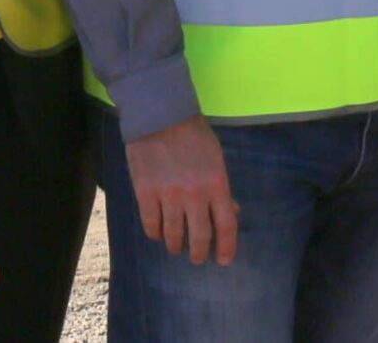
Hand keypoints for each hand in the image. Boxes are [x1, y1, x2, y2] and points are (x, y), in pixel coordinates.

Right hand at [124, 116, 237, 265]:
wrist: (161, 116)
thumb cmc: (194, 136)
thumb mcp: (217, 159)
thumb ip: (222, 188)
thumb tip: (232, 212)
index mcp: (217, 184)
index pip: (226, 225)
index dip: (226, 247)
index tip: (223, 260)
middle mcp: (194, 194)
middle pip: (199, 237)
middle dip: (199, 253)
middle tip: (196, 258)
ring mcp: (168, 194)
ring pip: (173, 235)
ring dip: (176, 246)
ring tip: (176, 247)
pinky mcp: (145, 192)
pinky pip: (151, 224)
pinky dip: (155, 233)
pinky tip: (157, 233)